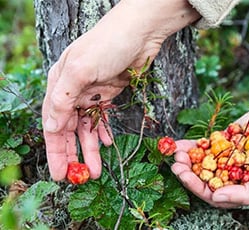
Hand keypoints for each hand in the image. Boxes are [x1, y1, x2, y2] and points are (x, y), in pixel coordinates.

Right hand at [42, 0, 200, 180]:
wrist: (141, 31)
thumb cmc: (108, 44)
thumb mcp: (80, 69)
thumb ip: (62, 99)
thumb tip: (52, 127)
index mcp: (59, 84)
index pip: (53, 124)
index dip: (55, 150)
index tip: (60, 172)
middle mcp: (74, 90)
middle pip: (70, 129)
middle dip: (73, 154)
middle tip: (79, 177)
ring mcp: (93, 92)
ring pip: (88, 127)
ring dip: (91, 148)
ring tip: (97, 169)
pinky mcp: (111, 93)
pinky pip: (103, 118)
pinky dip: (104, 132)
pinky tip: (107, 143)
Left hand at [171, 86, 248, 207]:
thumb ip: (245, 194)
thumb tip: (216, 199)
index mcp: (241, 188)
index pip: (214, 194)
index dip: (197, 187)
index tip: (184, 176)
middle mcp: (232, 174)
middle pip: (204, 178)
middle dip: (188, 173)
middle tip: (176, 166)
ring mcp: (227, 156)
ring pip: (202, 161)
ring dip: (187, 159)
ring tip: (176, 154)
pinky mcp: (225, 139)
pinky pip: (205, 144)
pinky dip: (191, 145)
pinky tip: (178, 144)